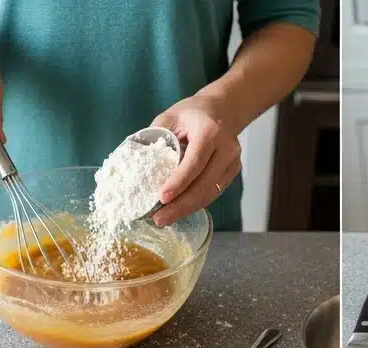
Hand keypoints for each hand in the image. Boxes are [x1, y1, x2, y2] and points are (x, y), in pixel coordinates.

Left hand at [151, 95, 242, 225]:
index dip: (178, 183)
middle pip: (203, 185)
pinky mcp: (233, 172)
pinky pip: (213, 193)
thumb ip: (156, 138)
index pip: (194, 163)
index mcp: (209, 132)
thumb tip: (135, 163)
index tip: (161, 198)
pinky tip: (180, 209)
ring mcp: (232, 162)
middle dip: (180, 205)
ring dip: (187, 209)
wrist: (223, 109)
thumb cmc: (192, 113)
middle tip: (160, 219)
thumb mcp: (170, 117)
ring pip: (209, 193)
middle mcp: (226, 149)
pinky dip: (196, 203)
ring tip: (166, 218)